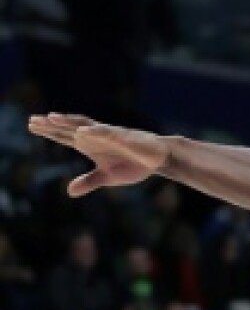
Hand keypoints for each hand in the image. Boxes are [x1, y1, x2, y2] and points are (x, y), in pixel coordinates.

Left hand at [29, 114, 169, 196]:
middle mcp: (96, 136)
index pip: (65, 137)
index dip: (48, 132)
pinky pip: (107, 133)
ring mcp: (109, 135)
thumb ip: (88, 182)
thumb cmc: (132, 164)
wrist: (157, 158)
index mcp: (91, 145)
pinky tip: (82, 132)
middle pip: (69, 128)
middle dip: (51, 125)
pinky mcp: (124, 137)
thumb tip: (68, 191)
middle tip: (31, 120)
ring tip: (51, 118)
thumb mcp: (107, 177)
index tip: (31, 125)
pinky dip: (94, 132)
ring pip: (85, 126)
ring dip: (68, 122)